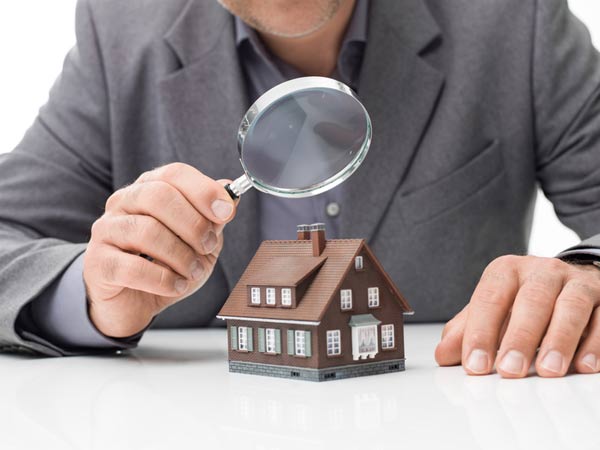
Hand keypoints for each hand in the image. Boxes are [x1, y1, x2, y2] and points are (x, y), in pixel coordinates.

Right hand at [83, 163, 236, 337]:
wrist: (133, 303)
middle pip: (159, 196)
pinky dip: (164, 280)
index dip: (204, 190)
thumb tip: (231, 195)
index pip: (174, 173)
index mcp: (149, 188)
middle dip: (193, 224)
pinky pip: (133, 268)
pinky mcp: (98, 263)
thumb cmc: (165, 266)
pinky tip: (176, 286)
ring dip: (181, 256)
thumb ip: (213, 219)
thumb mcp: (199, 242)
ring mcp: (106, 231)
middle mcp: (123, 203)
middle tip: (207, 246)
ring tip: (192, 271)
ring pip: (148, 231)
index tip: (226, 212)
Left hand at [435, 255, 599, 377]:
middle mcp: (542, 271)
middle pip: (531, 300)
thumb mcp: (493, 309)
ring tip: (548, 371)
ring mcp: (576, 282)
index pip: (489, 299)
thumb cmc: (524, 299)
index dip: (481, 332)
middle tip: (509, 370)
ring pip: (571, 307)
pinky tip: (583, 366)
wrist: (571, 279)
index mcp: (506, 271)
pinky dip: (595, 344)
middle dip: (520, 337)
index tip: (475, 364)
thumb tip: (443, 354)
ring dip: (559, 340)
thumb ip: (468, 329)